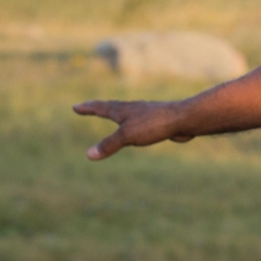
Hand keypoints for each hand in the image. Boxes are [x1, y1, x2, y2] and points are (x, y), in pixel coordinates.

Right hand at [72, 100, 191, 160]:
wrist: (184, 119)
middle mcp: (134, 109)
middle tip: (89, 106)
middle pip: (112, 107)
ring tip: (113, 113)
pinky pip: (139, 122)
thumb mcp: (127, 136)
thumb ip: (109, 144)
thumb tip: (88, 154)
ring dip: (116, 113)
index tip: (75, 106)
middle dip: (99, 107)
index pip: (101, 108)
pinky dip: (131, 122)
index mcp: (123, 111)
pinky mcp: (157, 122)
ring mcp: (146, 114)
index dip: (88, 108)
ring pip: (127, 113)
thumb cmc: (155, 124)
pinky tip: (139, 126)